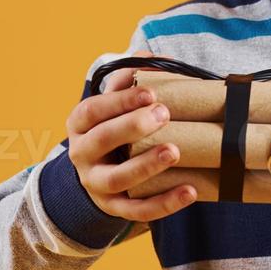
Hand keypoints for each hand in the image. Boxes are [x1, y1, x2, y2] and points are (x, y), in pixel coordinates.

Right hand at [66, 48, 197, 220]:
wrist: (97, 173)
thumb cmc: (114, 127)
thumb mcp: (114, 103)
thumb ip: (128, 78)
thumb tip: (152, 59)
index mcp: (81, 124)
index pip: (93, 110)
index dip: (120, 100)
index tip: (150, 92)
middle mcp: (82, 154)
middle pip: (101, 140)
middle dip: (132, 126)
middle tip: (164, 114)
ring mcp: (97, 184)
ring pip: (117, 179)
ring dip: (146, 165)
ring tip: (174, 151)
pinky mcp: (115, 208)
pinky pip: (138, 211)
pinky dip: (164, 203)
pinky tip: (190, 190)